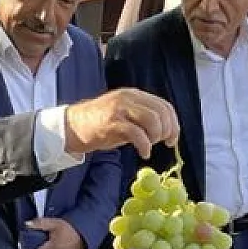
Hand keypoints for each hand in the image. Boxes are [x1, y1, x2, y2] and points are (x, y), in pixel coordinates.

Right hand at [62, 89, 179, 157]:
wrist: (73, 126)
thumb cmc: (101, 124)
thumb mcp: (125, 115)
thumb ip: (143, 118)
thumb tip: (165, 131)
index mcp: (135, 95)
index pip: (164, 106)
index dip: (173, 123)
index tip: (172, 138)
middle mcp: (129, 98)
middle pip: (161, 113)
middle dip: (167, 131)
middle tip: (162, 143)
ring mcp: (120, 109)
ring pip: (152, 120)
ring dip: (156, 137)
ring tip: (149, 145)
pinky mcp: (112, 122)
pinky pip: (137, 134)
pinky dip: (145, 146)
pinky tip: (144, 153)